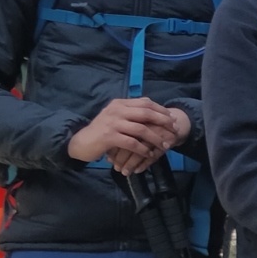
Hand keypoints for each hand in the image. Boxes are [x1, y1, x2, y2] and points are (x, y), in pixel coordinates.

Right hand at [68, 98, 189, 173]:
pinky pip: (132, 143)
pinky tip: (150, 154)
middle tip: (175, 130)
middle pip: (146, 113)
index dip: (161, 110)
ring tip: (166, 146)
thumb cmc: (101, 131)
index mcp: (120, 104)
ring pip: (141, 129)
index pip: (145, 103)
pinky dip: (143, 149)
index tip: (173, 118)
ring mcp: (113, 123)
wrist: (81, 142)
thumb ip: (130, 112)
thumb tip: (151, 109)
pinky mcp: (110, 137)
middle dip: (163, 122)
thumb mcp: (115, 117)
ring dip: (156, 138)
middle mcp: (117, 110)